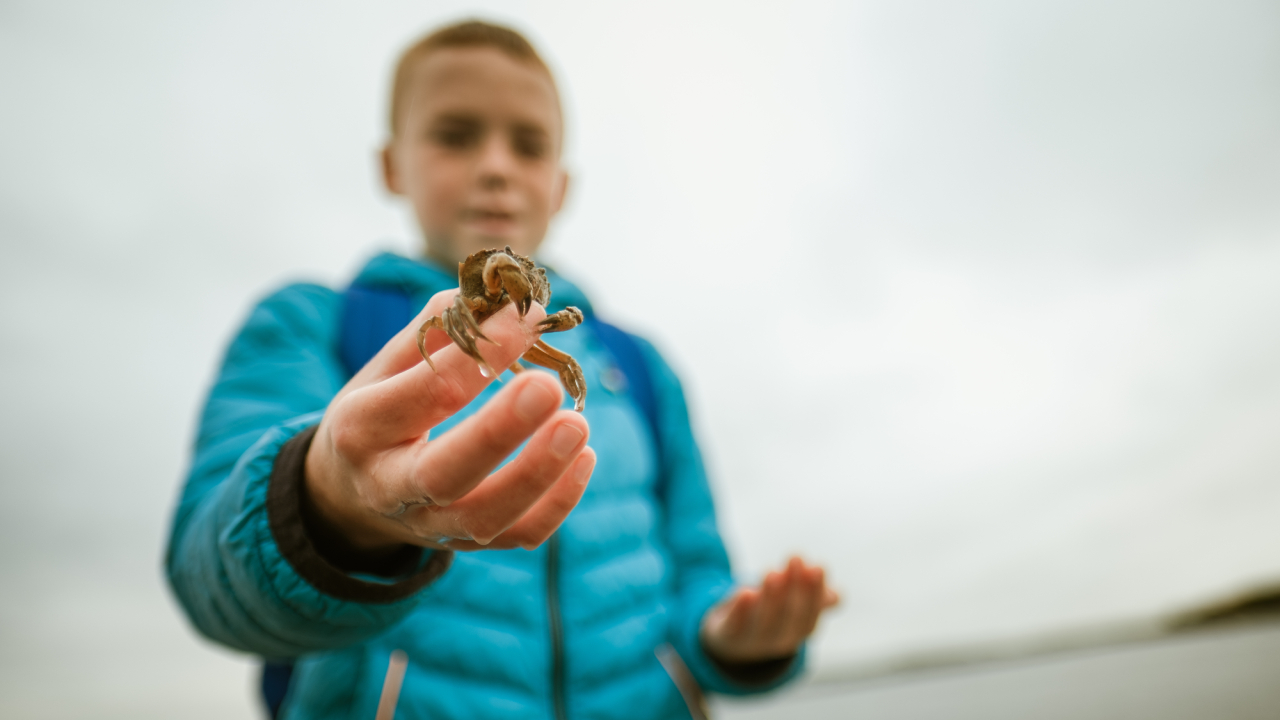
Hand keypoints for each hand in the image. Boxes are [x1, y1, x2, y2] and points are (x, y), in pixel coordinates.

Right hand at [304, 288, 594, 554]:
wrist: (351, 493)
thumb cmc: (382, 408)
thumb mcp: (390, 364)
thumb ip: (444, 328)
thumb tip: (512, 304)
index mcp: (362, 427)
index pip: (424, 393)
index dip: (480, 353)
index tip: (527, 317)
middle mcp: (389, 486)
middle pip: (444, 473)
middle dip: (499, 431)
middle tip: (548, 386)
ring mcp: (428, 523)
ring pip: (485, 518)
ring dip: (538, 474)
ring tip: (578, 426)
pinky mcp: (465, 542)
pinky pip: (518, 536)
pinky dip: (558, 503)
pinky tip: (585, 457)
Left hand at [700, 557, 838, 663]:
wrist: (730, 639)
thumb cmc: (768, 615)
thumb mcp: (791, 605)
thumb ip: (812, 598)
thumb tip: (836, 596)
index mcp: (797, 632)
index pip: (810, 615)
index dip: (815, 592)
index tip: (818, 566)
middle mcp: (778, 641)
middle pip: (790, 618)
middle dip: (794, 587)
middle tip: (796, 557)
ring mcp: (752, 642)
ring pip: (764, 622)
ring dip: (770, 597)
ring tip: (772, 571)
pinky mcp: (727, 636)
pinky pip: (735, 626)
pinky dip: (741, 611)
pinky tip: (746, 591)